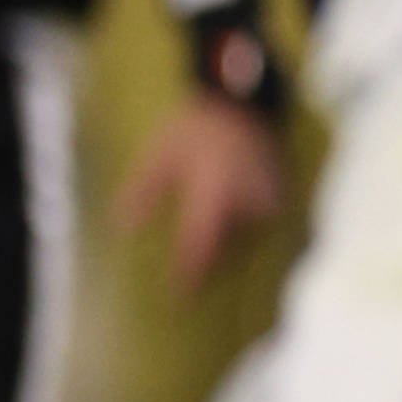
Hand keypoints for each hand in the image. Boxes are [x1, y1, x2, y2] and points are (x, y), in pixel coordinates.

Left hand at [111, 90, 287, 293]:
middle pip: (225, 248)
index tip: (179, 299)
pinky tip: (227, 244)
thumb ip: (143, 190)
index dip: (190, 273)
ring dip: (225, 253)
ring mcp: (268, 200)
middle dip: (206, 268)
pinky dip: (242, 237)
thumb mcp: (160, 153)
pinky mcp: (280, 198)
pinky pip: (258, 228)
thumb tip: (121, 226)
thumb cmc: (195, 127)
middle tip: (186, 293)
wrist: (242, 103)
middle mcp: (247, 200)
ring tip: (205, 271)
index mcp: (215, 190)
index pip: (201, 243)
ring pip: (244, 240)